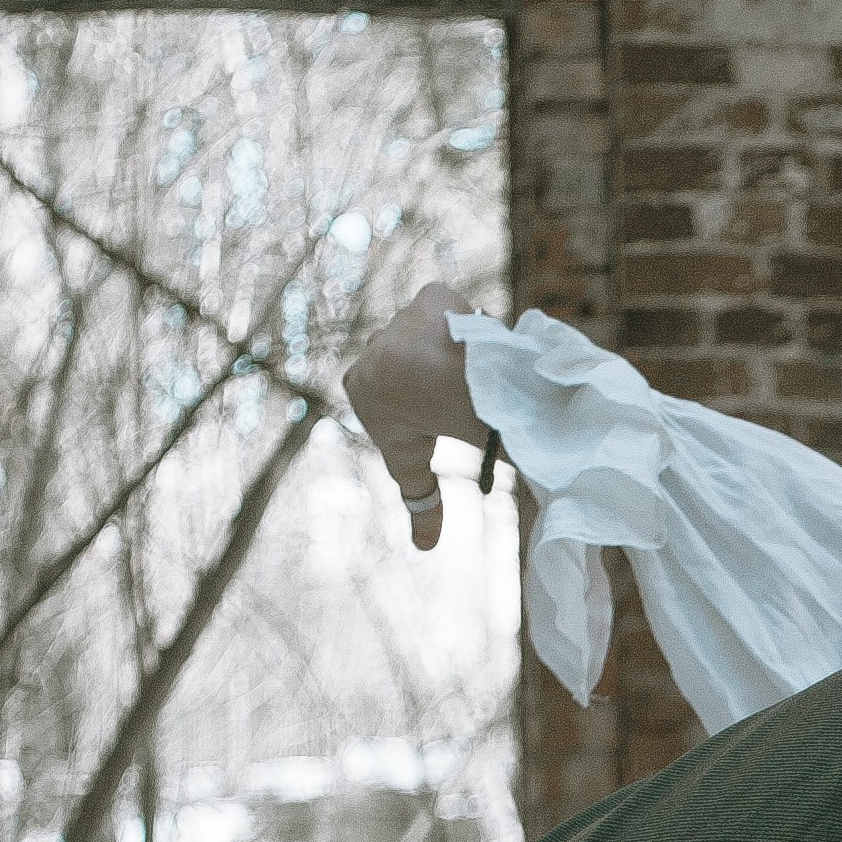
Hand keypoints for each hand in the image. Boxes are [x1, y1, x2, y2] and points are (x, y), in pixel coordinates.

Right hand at [344, 280, 484, 553]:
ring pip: (436, 341)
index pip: (393, 404)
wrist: (445, 378)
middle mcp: (373, 348)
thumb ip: (420, 497)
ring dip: (455, 357)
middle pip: (415, 371)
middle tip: (467, 402)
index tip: (446, 420)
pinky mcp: (433, 294)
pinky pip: (455, 312)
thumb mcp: (418, 461)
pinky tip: (481, 345)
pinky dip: (467, 326)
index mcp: (360, 387)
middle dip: (438, 386)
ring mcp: (402, 319)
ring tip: (480, 378)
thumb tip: (424, 547)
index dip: (424, 416)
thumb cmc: (431, 426)